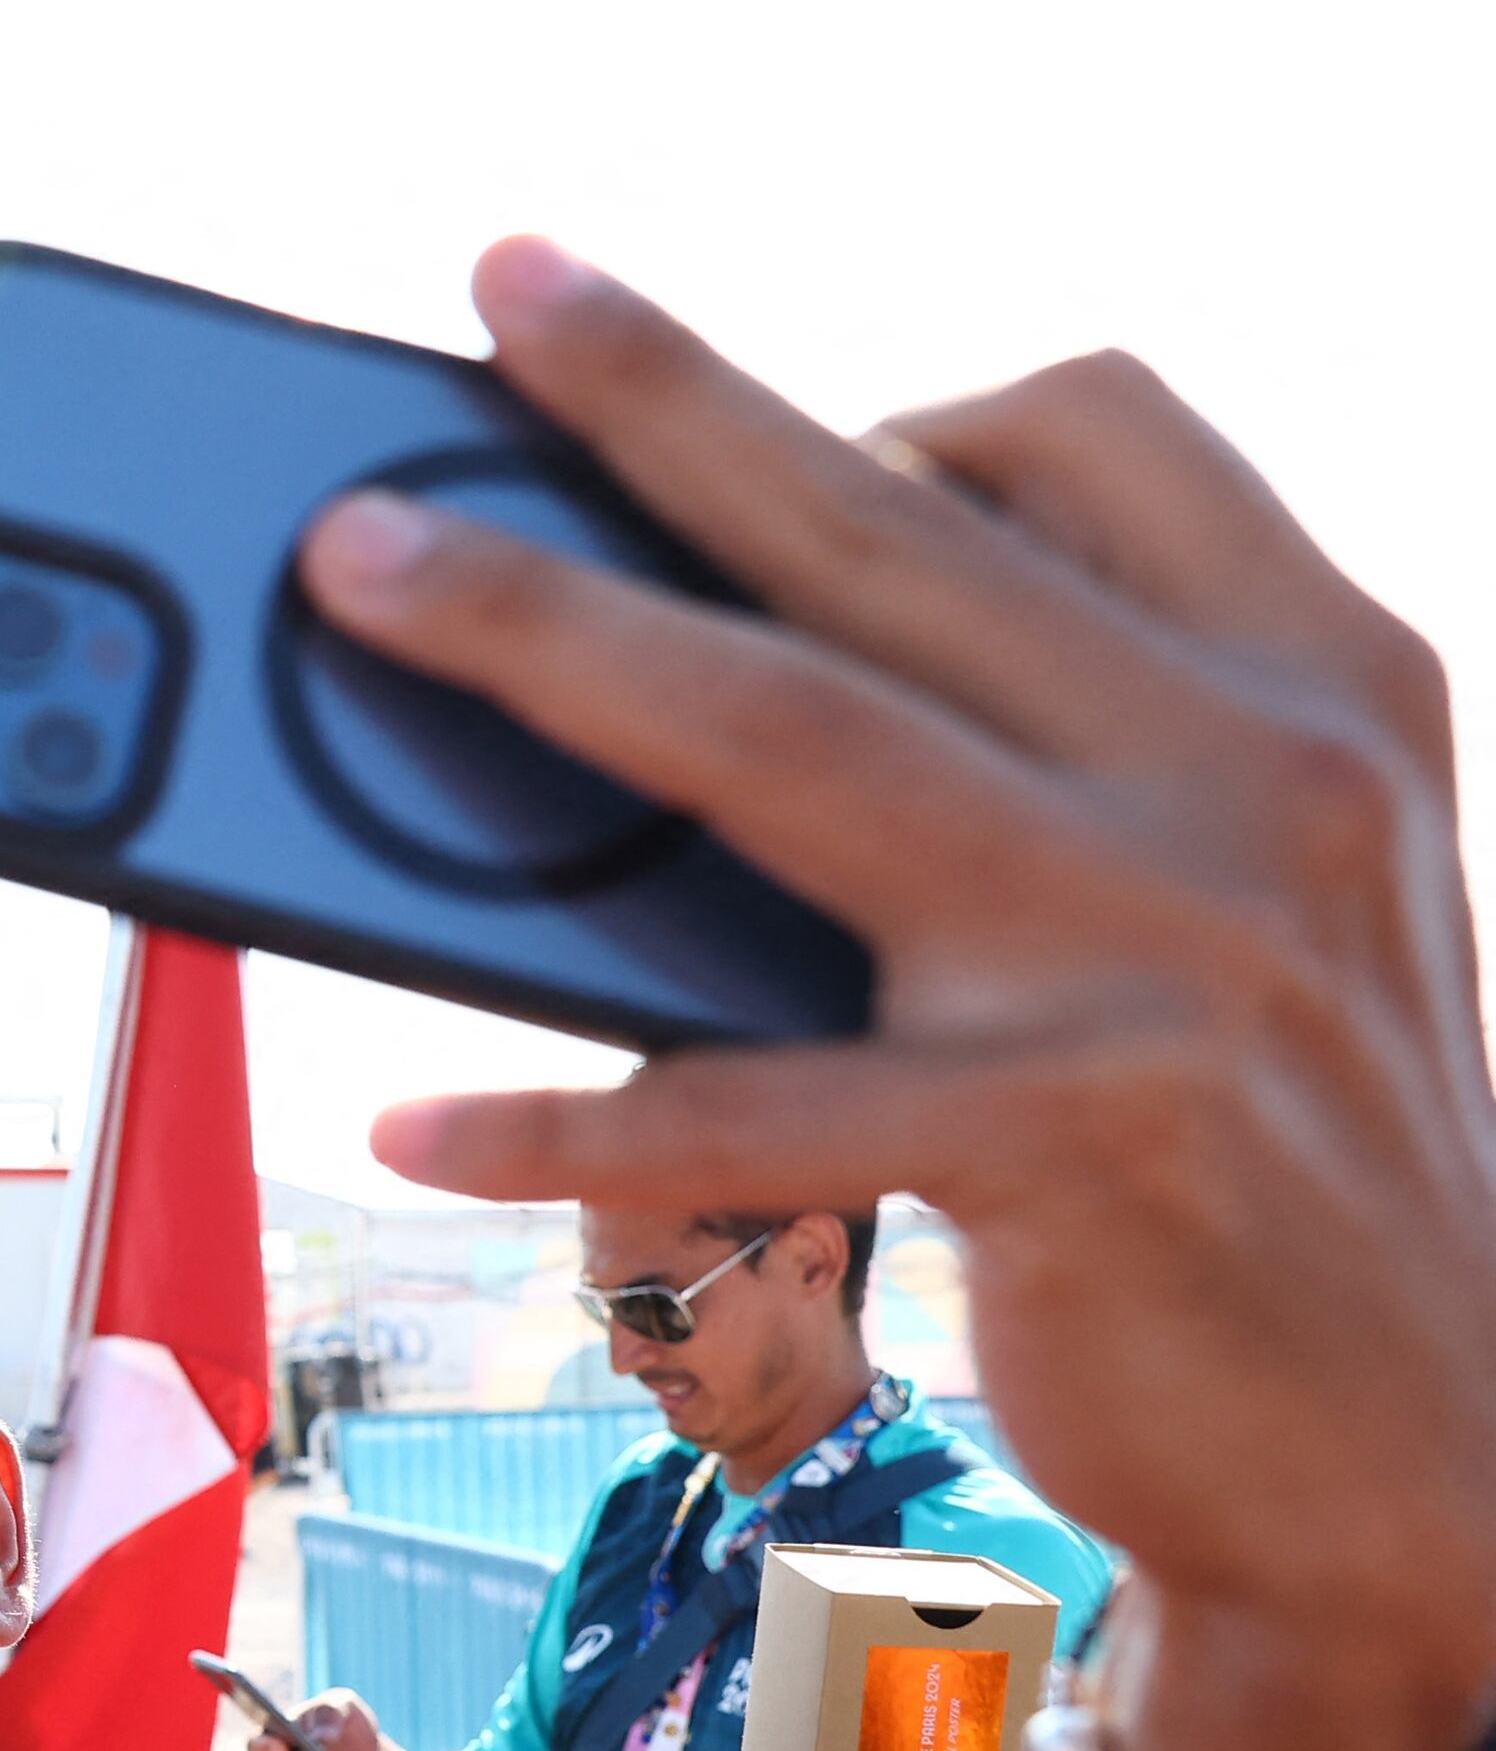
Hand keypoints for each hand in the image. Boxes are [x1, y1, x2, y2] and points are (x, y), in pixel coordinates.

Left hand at [307, 241, 1495, 1750]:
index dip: (878, 383)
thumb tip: (708, 654)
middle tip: (500, 298)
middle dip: (662, 403)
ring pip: (790, 745)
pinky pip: (755, 1110)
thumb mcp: (1245, 893)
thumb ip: (1061, 750)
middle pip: (882, 537)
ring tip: (363, 581)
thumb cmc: (1269, 1148)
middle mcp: (1260, 780)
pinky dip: (568, 1120)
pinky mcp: (1079, 1146)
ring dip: (547, 640)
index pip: (1098, 430)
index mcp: (1318, 682)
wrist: (1435, 1452)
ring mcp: (1170, 959)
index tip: (693, 364)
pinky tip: (419, 1123)